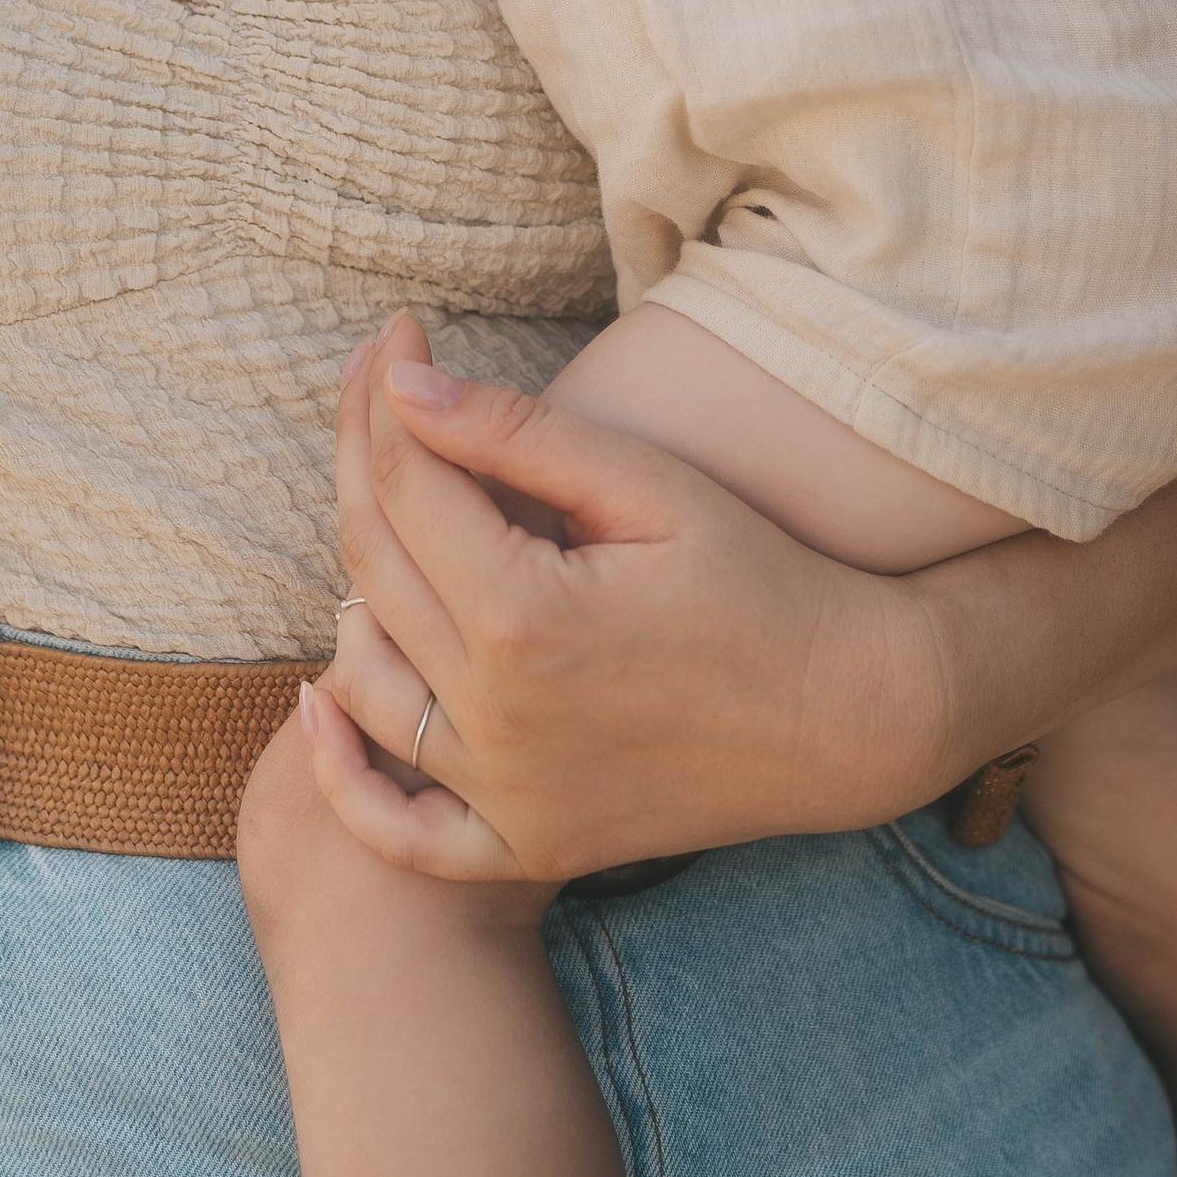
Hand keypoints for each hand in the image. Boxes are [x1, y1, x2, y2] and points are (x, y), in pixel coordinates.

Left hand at [303, 316, 957, 884]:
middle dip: (361, 454)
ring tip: (391, 507)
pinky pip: (398, 828)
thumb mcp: (650, 488)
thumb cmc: (763, 579)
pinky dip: (345, 772)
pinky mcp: (525, 845)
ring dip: (354, 585)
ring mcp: (503, 794)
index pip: (406, 483)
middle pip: (372, 563)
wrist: (853, 714)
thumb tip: (402, 384)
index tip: (396, 331)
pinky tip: (323, 699)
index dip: (386, 395)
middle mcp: (495, 716)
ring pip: (364, 678)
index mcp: (524, 616)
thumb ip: (518, 435)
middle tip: (377, 383)